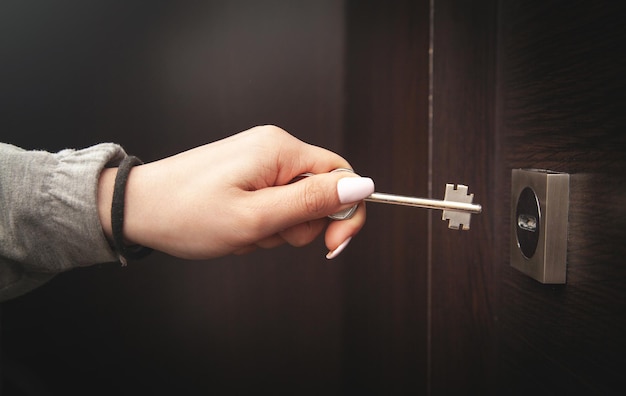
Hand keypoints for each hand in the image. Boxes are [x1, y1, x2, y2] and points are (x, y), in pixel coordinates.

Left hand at [98, 125, 373, 259]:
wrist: (137, 208)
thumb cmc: (188, 214)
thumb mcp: (257, 218)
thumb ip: (313, 203)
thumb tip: (365, 186)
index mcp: (280, 150)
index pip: (342, 174)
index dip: (346, 213)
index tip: (332, 247)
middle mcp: (274, 147)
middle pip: (320, 191)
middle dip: (298, 224)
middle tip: (263, 233)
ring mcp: (259, 159)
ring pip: (296, 203)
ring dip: (275, 227)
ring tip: (242, 230)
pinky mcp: (247, 172)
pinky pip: (273, 202)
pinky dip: (261, 222)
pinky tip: (235, 226)